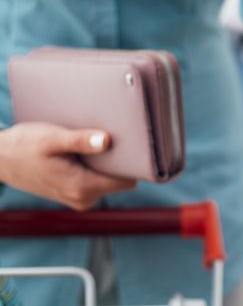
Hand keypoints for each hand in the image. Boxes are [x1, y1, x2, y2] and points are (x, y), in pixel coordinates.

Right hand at [0, 123, 136, 210]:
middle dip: (121, 160)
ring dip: (108, 162)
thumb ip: (80, 141)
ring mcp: (80, 198)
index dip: (134, 163)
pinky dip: (97, 166)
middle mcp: (83, 198)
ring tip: (96, 142)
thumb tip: (106, 141)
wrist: (1, 159)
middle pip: (120, 179)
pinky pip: (98, 179)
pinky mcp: (76, 193)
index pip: (127, 180)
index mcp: (81, 187)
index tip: (136, 144)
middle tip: (114, 136)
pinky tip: (87, 151)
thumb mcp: (52, 139)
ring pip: (110, 179)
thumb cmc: (24, 146)